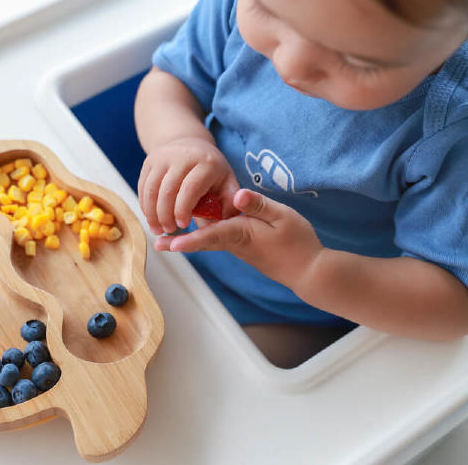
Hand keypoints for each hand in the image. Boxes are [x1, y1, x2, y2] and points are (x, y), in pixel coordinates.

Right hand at [138, 137, 239, 234]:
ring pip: (151, 189)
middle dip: (165, 215)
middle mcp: (183, 156)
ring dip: (152, 213)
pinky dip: (145, 206)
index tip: (183, 225)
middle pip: (167, 190)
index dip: (183, 209)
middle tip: (169, 231)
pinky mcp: (149, 162)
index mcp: (206, 163)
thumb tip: (226, 225)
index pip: (190, 187)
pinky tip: (151, 218)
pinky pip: (143, 187)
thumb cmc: (212, 172)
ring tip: (158, 229)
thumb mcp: (228, 184)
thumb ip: (230, 205)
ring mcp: (163, 157)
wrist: (192, 146)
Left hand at [155, 189, 323, 288]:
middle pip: (203, 242)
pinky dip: (204, 238)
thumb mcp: (282, 216)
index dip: (189, 239)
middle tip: (158, 244)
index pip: (210, 235)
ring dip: (189, 240)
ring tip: (168, 239)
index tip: (170, 243)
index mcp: (242, 233)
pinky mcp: (244, 248)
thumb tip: (236, 195)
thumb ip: (258, 205)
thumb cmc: (298, 242)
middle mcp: (235, 243)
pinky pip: (219, 241)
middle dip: (180, 242)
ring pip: (210, 242)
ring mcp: (239, 248)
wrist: (309, 271)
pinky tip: (198, 230)